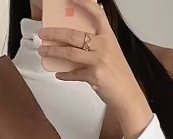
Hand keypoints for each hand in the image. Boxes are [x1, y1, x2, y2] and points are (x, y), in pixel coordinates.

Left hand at [39, 0, 152, 138]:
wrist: (128, 95)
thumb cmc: (119, 74)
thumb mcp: (111, 52)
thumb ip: (97, 43)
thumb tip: (77, 38)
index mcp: (108, 36)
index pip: (96, 13)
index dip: (83, 3)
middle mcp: (104, 46)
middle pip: (74, 35)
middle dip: (55, 33)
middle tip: (44, 33)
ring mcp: (99, 61)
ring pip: (70, 52)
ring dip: (53, 51)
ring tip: (44, 50)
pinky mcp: (94, 76)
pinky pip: (74, 73)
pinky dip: (64, 74)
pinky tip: (59, 73)